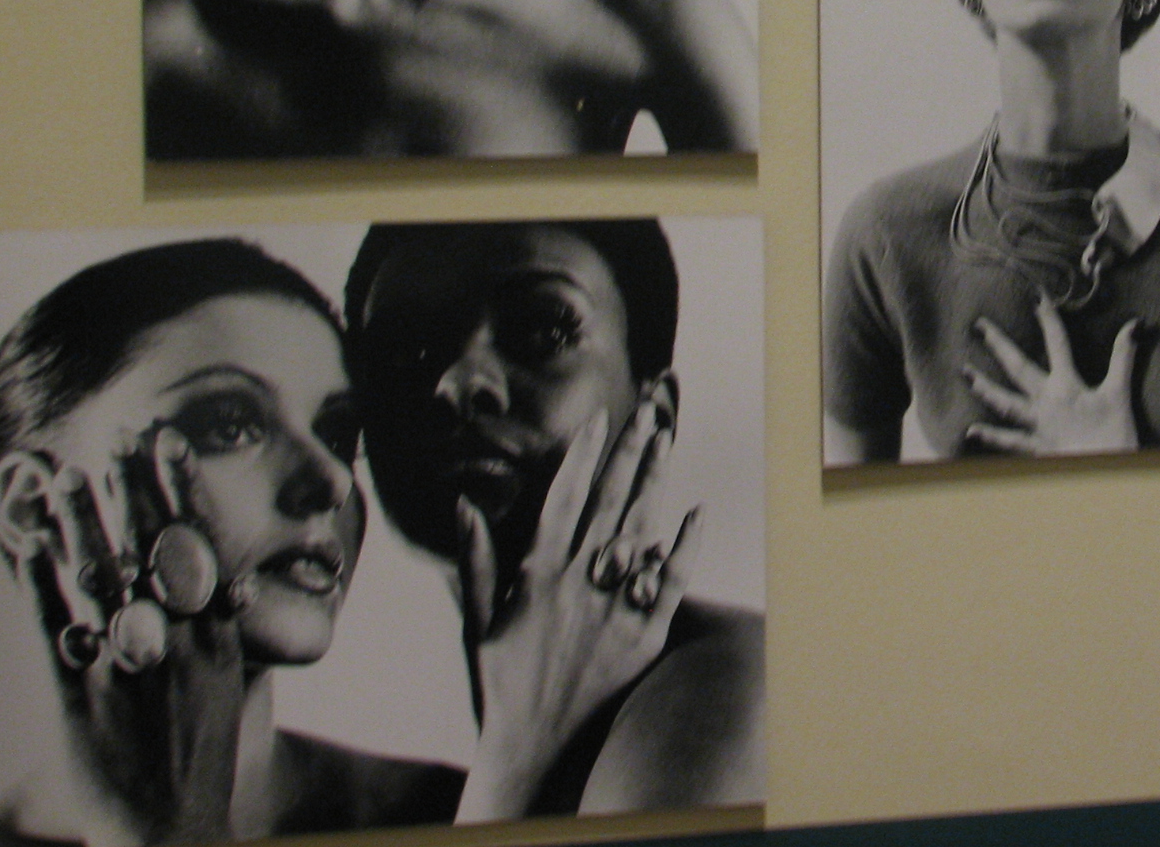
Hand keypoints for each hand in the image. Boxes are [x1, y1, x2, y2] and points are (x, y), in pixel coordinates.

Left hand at [19, 428, 244, 843]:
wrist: (171, 826)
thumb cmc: (201, 748)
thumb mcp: (229, 678)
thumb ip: (220, 625)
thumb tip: (223, 578)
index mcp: (213, 633)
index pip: (197, 543)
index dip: (180, 488)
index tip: (166, 441)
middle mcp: (172, 640)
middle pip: (147, 546)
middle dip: (130, 487)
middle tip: (116, 434)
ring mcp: (124, 665)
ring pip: (100, 577)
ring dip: (81, 520)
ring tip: (66, 473)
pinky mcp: (76, 696)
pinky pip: (55, 628)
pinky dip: (40, 582)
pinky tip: (30, 543)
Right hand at [454, 396, 700, 822]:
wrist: (533, 749)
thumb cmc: (500, 684)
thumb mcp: (475, 621)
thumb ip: (474, 559)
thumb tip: (463, 503)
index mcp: (537, 576)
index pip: (563, 500)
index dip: (581, 456)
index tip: (598, 418)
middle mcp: (579, 584)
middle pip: (609, 504)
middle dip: (629, 453)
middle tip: (650, 411)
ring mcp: (614, 609)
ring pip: (641, 532)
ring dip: (656, 484)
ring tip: (668, 442)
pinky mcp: (642, 637)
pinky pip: (671, 584)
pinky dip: (684, 546)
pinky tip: (696, 512)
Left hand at [963, 295, 1140, 455]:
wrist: (1107, 475)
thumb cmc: (1115, 435)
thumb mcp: (1120, 394)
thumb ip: (1123, 358)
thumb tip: (1134, 324)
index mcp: (1067, 385)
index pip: (1057, 343)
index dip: (1048, 318)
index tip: (1036, 296)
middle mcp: (1046, 401)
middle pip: (1018, 367)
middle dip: (999, 344)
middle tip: (979, 326)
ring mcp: (1036, 425)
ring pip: (1004, 402)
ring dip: (984, 386)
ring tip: (965, 372)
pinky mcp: (1034, 448)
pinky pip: (1009, 441)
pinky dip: (991, 435)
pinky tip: (972, 430)